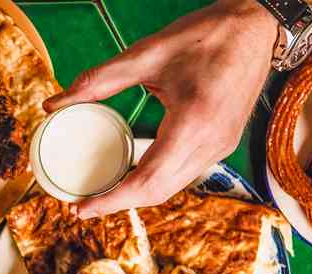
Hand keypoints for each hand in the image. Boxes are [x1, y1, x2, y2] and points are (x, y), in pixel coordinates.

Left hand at [47, 0, 276, 218]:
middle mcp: (212, 143)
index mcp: (194, 122)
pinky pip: (184, 174)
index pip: (146, 180)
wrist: (258, 27)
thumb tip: (53, 104)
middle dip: (119, 203)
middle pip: (158, 192)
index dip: (111, 201)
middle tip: (84, 206)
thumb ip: (99, 81)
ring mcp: (221, 146)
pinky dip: (155, 180)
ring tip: (102, 193)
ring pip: (172, 187)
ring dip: (136, 195)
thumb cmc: (208, 35)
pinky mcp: (223, 144)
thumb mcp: (149, 53)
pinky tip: (132, 175)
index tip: (81, 209)